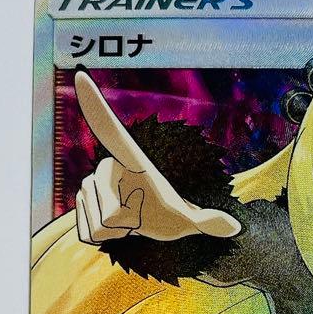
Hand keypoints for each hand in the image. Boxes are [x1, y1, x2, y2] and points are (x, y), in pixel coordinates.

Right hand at [73, 72, 241, 243]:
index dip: (96, 104)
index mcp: (131, 160)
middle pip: (110, 212)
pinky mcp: (78, 204)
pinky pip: (87, 231)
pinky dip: (104, 238)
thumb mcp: (188, 220)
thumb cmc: (168, 213)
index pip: (111, 130)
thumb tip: (235, 227)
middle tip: (139, 214)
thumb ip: (208, 222)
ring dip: (116, 231)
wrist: (150, 223)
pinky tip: (114, 228)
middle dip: (127, 224)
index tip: (81, 75)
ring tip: (127, 218)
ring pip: (98, 224)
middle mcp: (106, 166)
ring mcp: (89, 184)